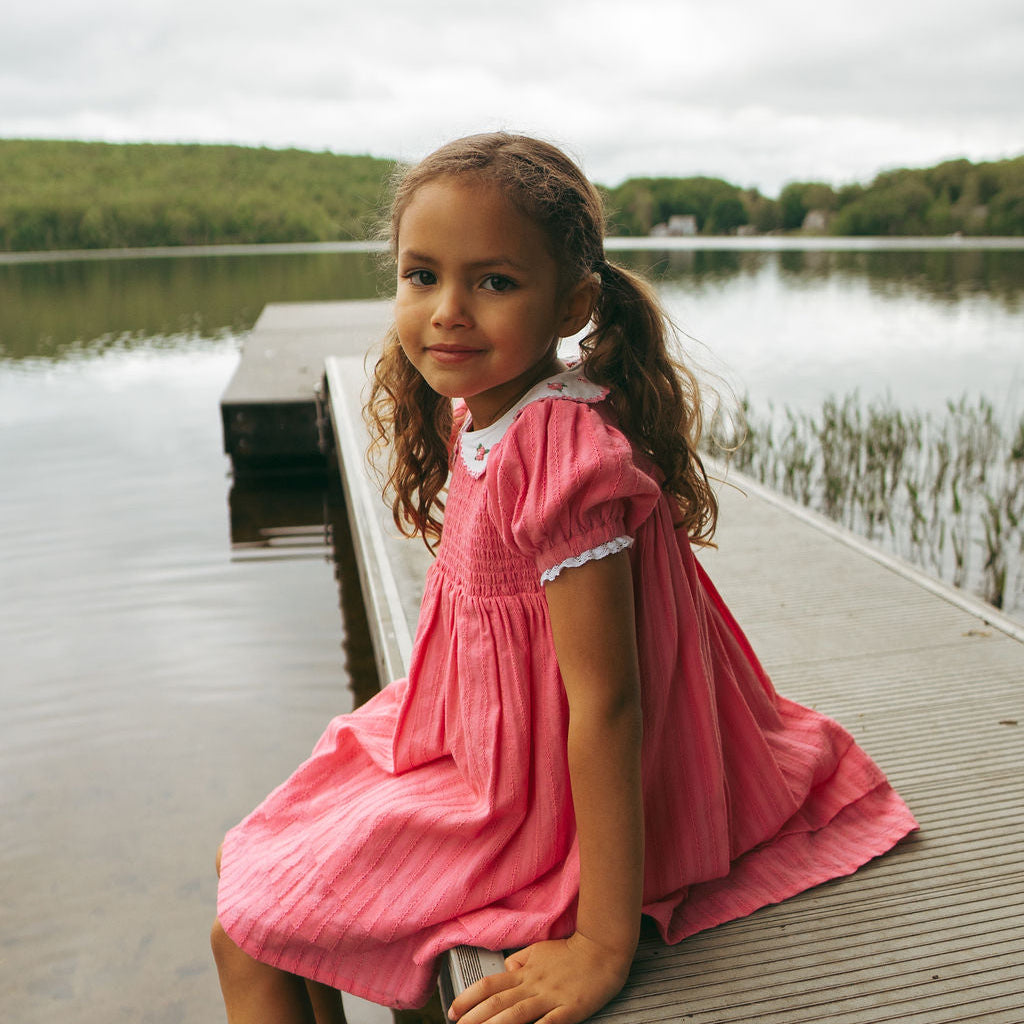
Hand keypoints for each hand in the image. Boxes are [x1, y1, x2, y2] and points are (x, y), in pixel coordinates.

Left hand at [448, 932, 631, 1023]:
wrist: (602, 949)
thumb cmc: (570, 952)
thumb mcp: (539, 950)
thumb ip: (520, 962)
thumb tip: (505, 971)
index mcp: (524, 972)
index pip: (489, 985)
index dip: (468, 998)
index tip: (453, 1011)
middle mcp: (533, 985)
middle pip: (497, 1002)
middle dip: (474, 1018)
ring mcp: (551, 997)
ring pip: (517, 1014)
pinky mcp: (570, 1010)